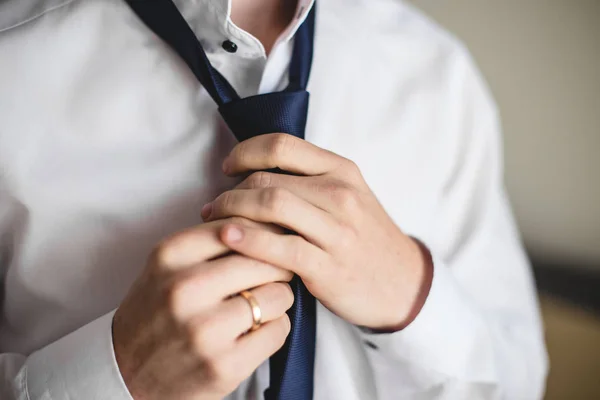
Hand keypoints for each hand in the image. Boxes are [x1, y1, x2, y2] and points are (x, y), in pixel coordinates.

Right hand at [113, 218, 293, 399]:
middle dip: (277, 266)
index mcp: (170, 255)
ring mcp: (204, 330)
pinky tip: (256, 330)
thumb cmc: (156, 311)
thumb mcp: (168, 265)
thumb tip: (269, 222)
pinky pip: (279, 330)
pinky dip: (275, 327)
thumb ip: (211, 240)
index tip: (270, 242)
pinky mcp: (223, 365)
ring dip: (278, 298)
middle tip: (276, 273)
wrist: (126, 372)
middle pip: (264, 260)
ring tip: (262, 304)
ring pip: (278, 295)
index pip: (240, 227)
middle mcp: (184, 289)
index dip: (263, 234)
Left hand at [202, 134, 432, 330]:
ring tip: (215, 223)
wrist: (403, 283)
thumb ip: (309, 181)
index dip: (245, 152)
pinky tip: (228, 240)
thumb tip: (255, 173)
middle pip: (268, 178)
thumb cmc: (366, 238)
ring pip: (270, 206)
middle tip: (214, 207)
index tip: (228, 167)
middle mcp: (340, 194)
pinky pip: (279, 247)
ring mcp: (336, 230)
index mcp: (342, 170)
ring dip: (232, 211)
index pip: (282, 145)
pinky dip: (247, 240)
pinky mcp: (327, 266)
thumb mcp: (349, 196)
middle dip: (230, 191)